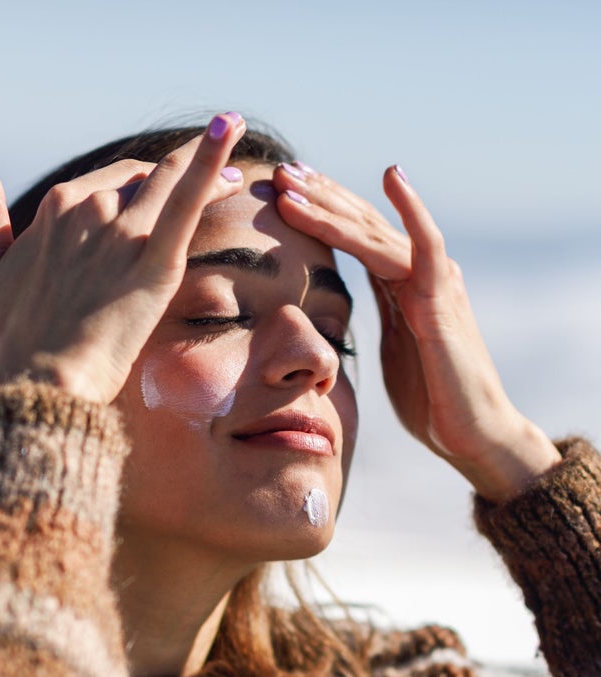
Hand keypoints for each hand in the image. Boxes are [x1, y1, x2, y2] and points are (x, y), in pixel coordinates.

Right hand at [0, 113, 246, 404]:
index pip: (110, 182)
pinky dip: (211, 162)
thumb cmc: (16, 334)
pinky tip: (231, 131)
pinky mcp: (154, 262)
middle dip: (179, 178)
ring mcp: (122, 233)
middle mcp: (89, 209)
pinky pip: (187, 201)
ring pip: (171, 182)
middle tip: (224, 179)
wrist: (43, 380)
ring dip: (210, 164)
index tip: (164, 188)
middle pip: (144, 182)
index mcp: (56, 207)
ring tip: (240, 161)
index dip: (141, 183)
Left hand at [273, 163, 560, 500]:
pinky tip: (392, 177)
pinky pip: (427, 247)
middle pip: (363, 224)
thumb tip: (343, 314)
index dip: (320, 211)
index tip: (281, 191)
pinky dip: (411, 210)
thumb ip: (376, 320)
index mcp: (402, 286)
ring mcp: (433, 283)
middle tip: (279, 169)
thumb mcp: (392, 350)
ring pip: (378, 233)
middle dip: (319, 196)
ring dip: (333, 206)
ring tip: (295, 182)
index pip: (356, 237)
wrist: (471, 434)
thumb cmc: (431, 399)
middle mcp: (419, 274)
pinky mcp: (443, 302)